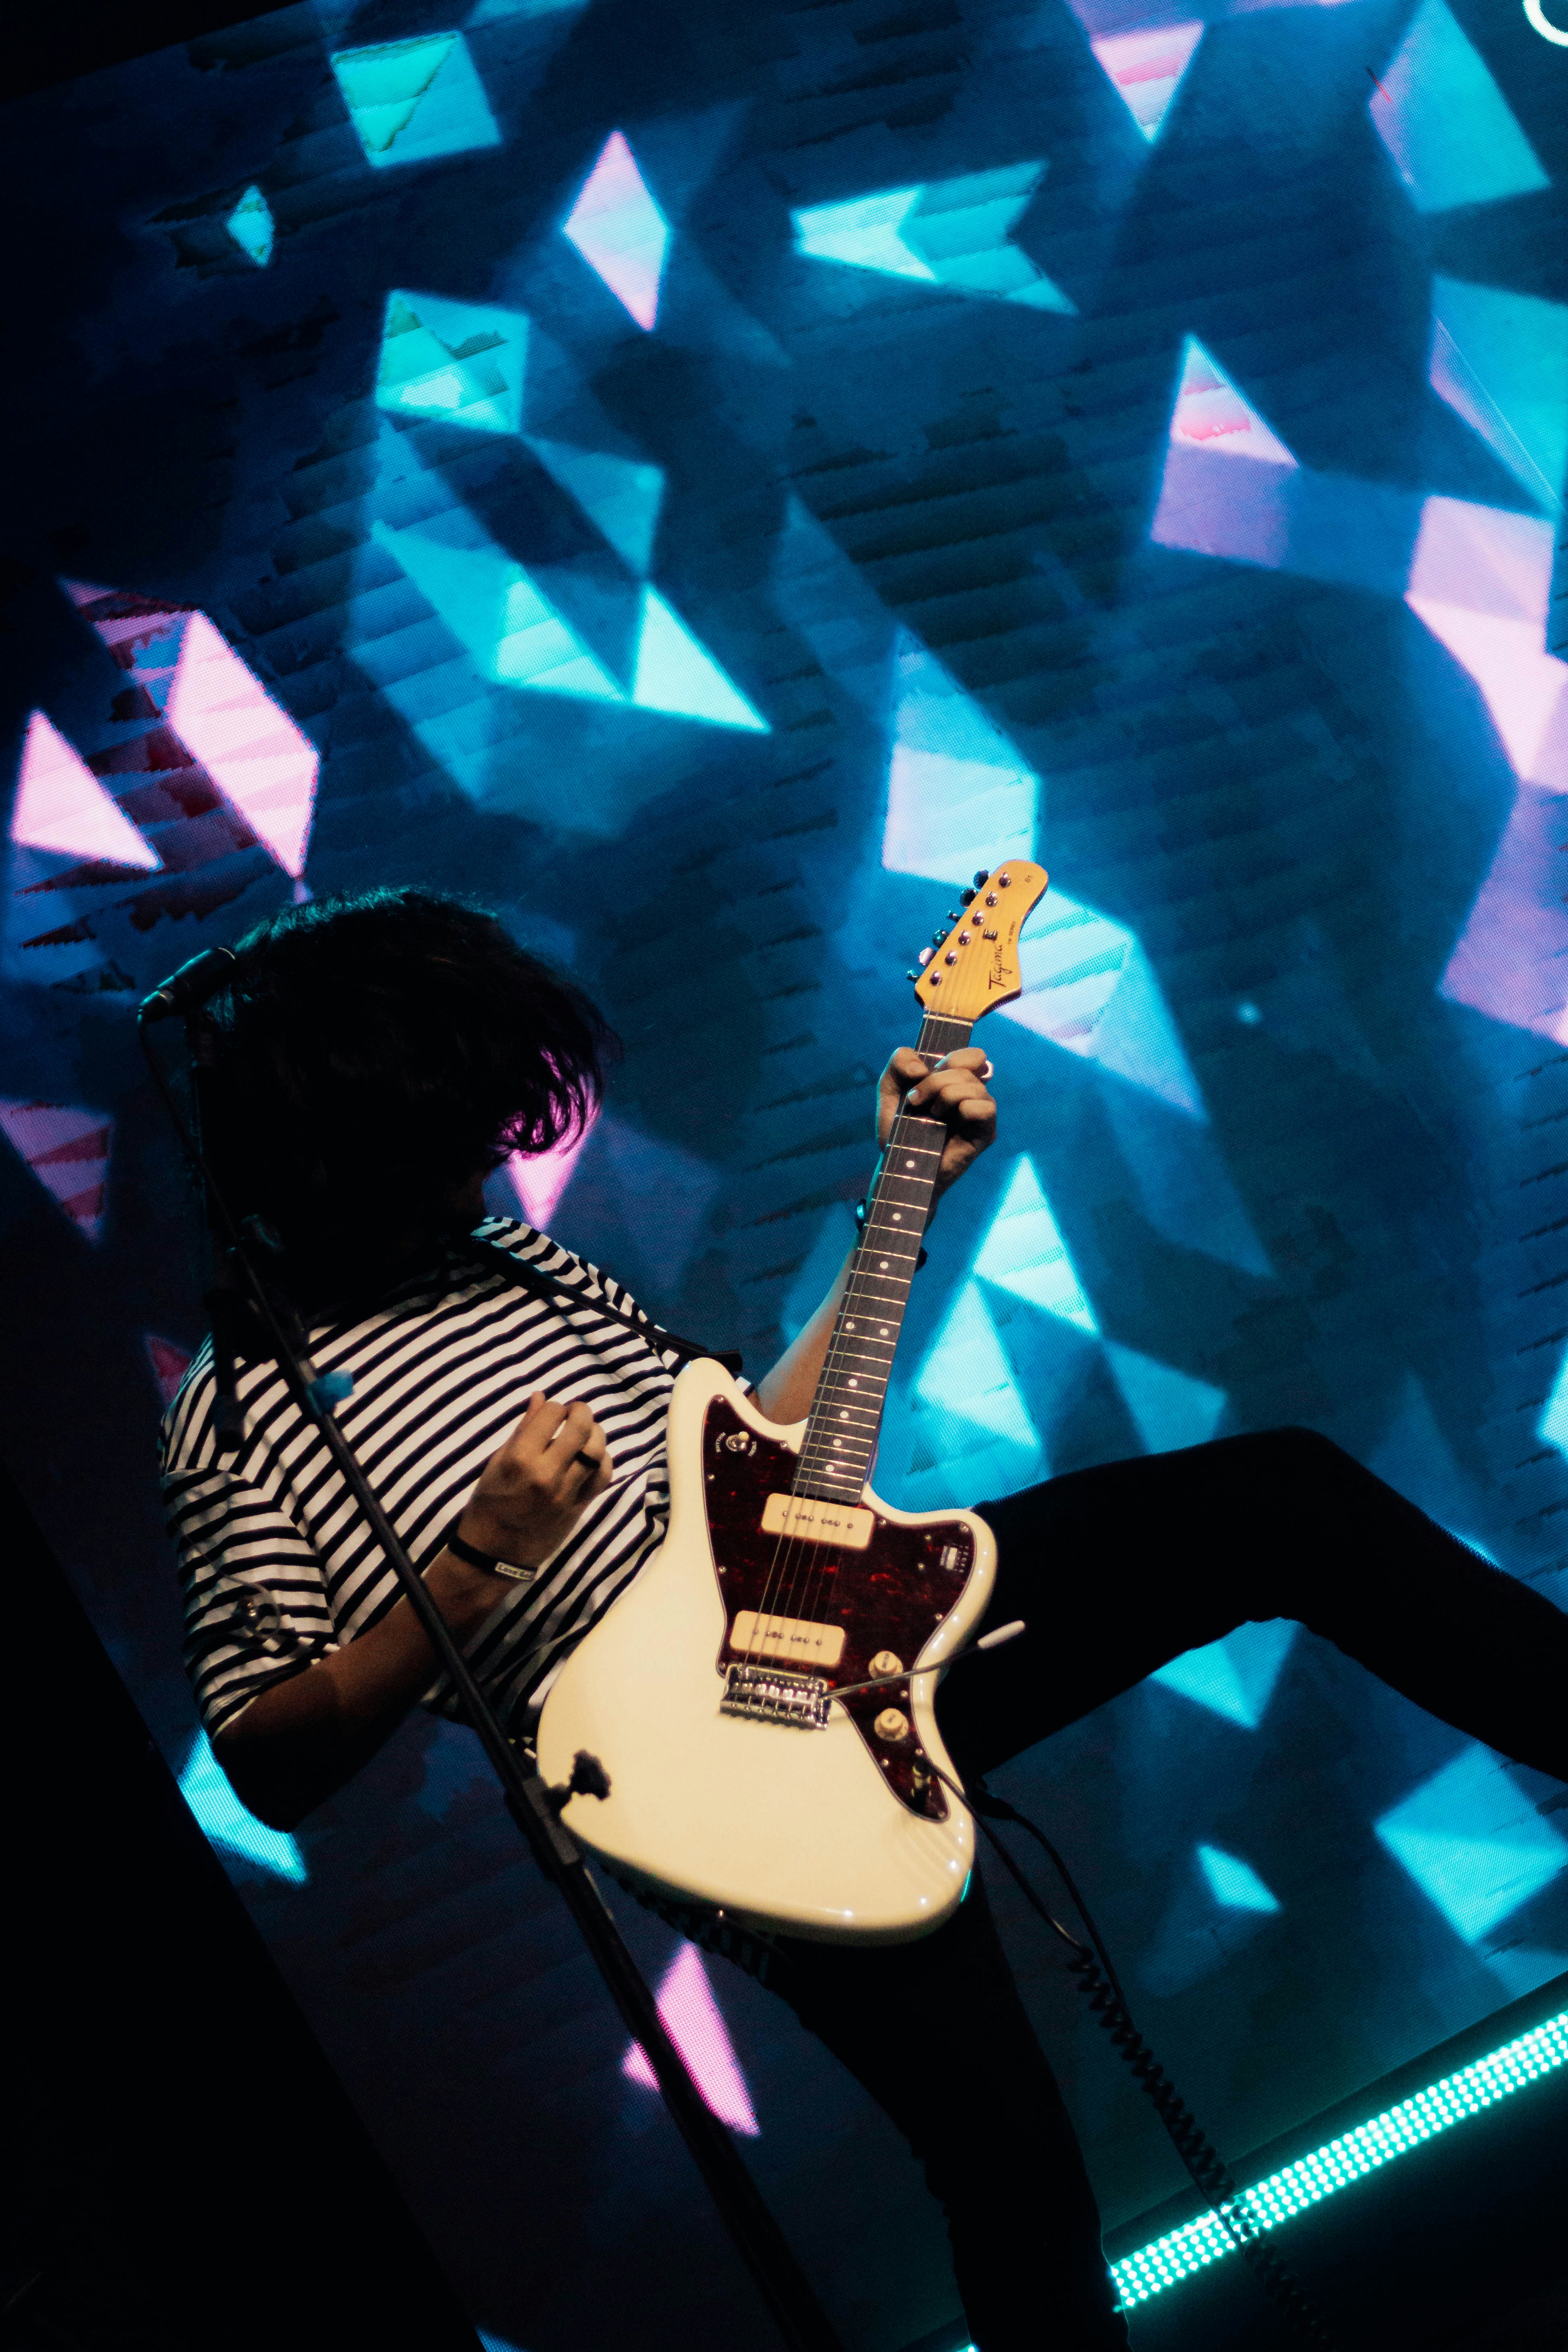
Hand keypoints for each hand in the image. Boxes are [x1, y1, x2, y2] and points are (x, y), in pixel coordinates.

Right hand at [456, 1393, 612, 1568]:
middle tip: (575, 1411)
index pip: (551, 1414)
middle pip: (580, 1428)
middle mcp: (546, 1474)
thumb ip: (523, 1429)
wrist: (494, 1551)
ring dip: (595, 1432)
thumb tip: (540, 1397)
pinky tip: (593, 1455)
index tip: (551, 1411)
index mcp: (520, 1459)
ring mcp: (566, 1492)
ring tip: (586, 1430)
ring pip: (596, 1451)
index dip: (553, 1406)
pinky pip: (602, 1476)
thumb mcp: (497, 1462)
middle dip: (581, 1411)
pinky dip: (603, 1460)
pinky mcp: (579, 1507)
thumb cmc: (490, 1502)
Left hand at [878, 1046, 997, 1200]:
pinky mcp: (985, 1133)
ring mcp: (982, 1113)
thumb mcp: (889, 1089)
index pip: (973, 1056)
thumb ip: (899, 1062)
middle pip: (970, 1064)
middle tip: (916, 1100)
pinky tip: (945, 1124)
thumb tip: (921, 1068)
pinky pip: (983, 1108)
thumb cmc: (898, 1129)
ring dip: (944, 1096)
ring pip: (973, 1085)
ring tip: (931, 1116)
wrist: (899, 1166)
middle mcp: (974, 1093)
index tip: (925, 1074)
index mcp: (957, 1080)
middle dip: (935, 1080)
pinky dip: (962, 1109)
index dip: (952, 1058)